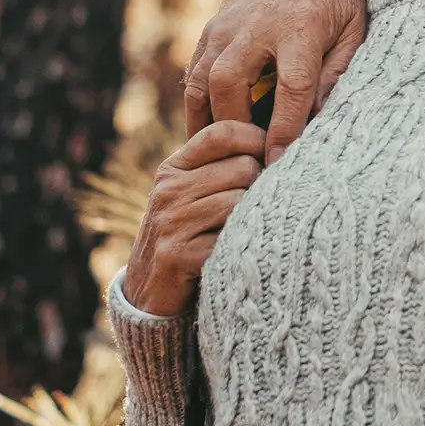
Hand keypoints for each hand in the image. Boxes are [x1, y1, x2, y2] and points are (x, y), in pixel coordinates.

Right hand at [121, 120, 266, 317]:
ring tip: (241, 231)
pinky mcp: (177, 255)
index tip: (271, 156)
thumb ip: (221, 164)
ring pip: (239, 201)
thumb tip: (276, 135)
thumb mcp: (193, 193)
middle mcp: (169, 190)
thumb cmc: (187, 235)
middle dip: (258, 186)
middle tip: (254, 207)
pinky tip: (230, 254)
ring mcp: (171, 222)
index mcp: (174, 168)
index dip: (255, 138)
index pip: (222, 133)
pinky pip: (228, 239)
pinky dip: (237, 248)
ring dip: (249, 219)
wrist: (148, 292)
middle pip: (242, 167)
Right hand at [185, 0, 367, 164]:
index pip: (291, 85)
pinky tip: (205, 133)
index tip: (277, 162)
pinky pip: (194, 74)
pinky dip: (197, 106)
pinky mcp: (212, 30)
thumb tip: (318, 121)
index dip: (284, 127)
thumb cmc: (338, 5)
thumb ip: (339, 74)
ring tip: (219, 156)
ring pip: (203, 79)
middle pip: (231, 82)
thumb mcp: (355, 33)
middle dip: (235, 126)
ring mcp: (227, 26)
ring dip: (209, 121)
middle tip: (246, 162)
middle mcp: (255, 25)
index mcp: (300, 26)